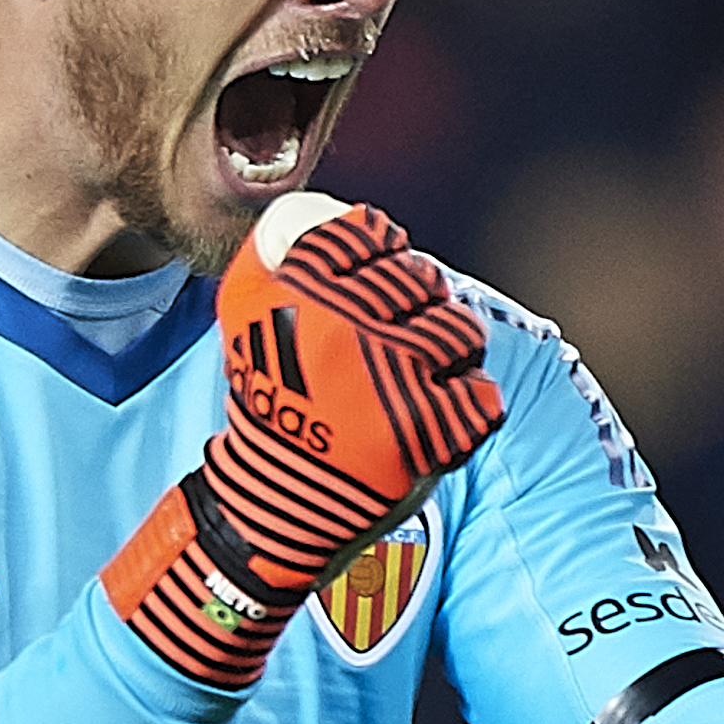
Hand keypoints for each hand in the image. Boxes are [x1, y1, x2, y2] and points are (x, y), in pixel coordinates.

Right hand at [106, 194, 504, 688]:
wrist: (274, 504)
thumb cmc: (269, 406)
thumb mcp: (244, 321)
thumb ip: (274, 259)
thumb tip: (334, 219)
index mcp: (298, 291)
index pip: (369, 234)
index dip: (381, 252)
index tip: (378, 281)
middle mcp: (345, 328)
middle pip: (421, 280)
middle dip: (418, 304)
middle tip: (400, 340)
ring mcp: (390, 380)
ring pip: (460, 332)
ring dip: (450, 351)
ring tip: (424, 375)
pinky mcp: (426, 432)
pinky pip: (479, 397)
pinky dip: (465, 407)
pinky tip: (435, 416)